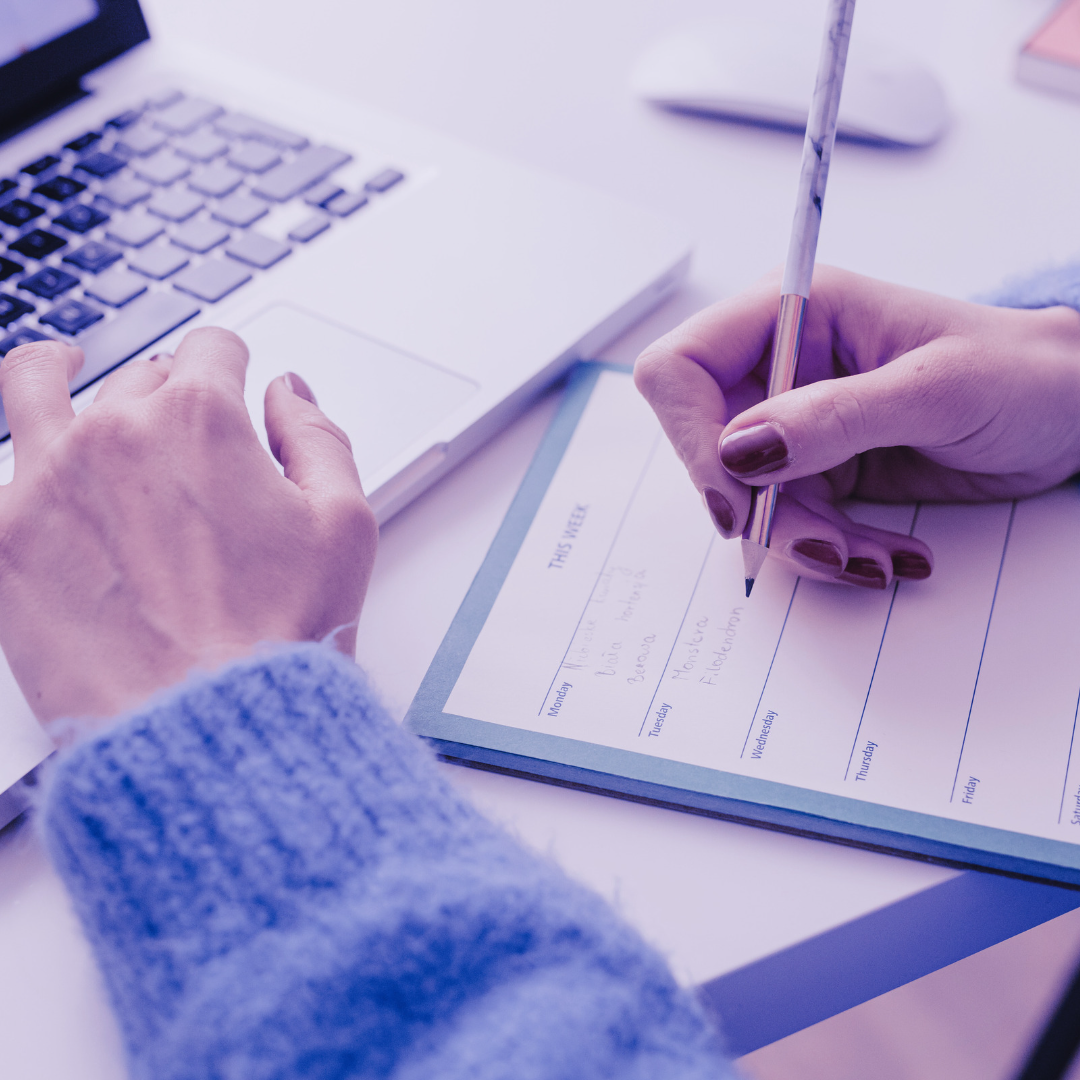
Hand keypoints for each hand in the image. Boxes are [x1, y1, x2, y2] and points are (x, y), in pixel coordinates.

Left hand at [0, 329, 376, 723]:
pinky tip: (28, 466)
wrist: (203, 728)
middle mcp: (115, 432)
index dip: (231, 360)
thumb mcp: (345, 524)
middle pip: (140, 376)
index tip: (233, 376)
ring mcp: (44, 482)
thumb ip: (318, 436)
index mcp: (201, 418)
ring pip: (32, 386)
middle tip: (187, 437)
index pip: (212, 348)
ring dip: (52, 368)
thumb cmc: (278, 636)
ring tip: (59, 367)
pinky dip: (14, 463)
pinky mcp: (0, 541)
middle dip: (169, 393)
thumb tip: (287, 393)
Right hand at [634, 266, 1079, 587]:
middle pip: (707, 447)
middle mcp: (779, 366)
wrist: (1065, 414)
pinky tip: (885, 555)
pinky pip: (789, 522)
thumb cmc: (1021, 371)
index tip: (734, 495)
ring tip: (873, 558)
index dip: (690, 433)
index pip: (683, 368)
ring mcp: (795, 422)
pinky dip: (831, 550)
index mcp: (793, 314)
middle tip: (824, 542)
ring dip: (804, 540)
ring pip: (748, 499)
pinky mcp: (816, 468)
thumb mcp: (934, 389)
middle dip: (760, 507)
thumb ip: (834, 417)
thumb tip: (739, 450)